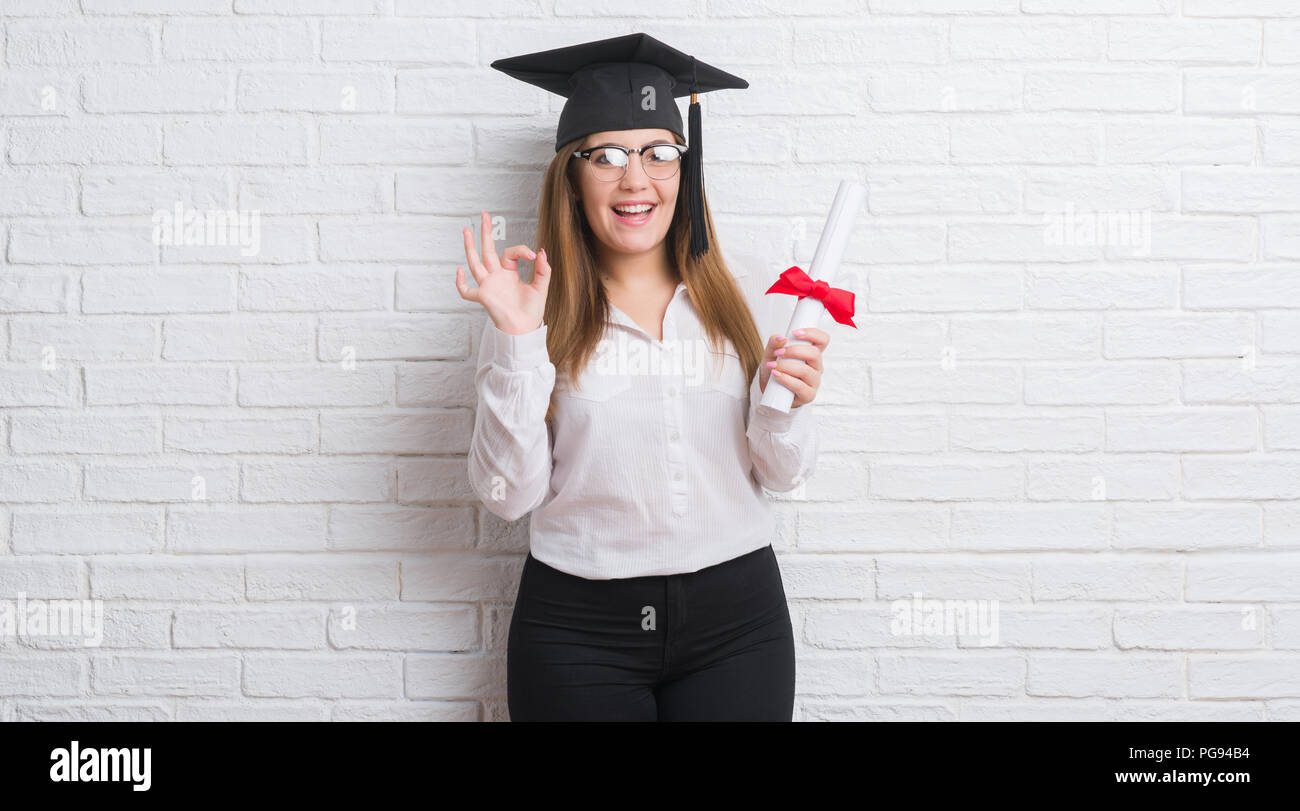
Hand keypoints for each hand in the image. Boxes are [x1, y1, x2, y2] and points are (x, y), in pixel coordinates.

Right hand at [454, 209, 551, 334]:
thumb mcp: (541, 287)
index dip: (522, 250)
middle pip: (487, 250)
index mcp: (509, 273)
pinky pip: (467, 291)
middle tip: (484, 213)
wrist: (526, 329)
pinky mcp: (483, 297)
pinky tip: (460, 271)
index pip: (510, 252)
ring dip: (470, 247)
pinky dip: (461, 283)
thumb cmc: (532, 311)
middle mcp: (496, 277)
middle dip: (485, 232)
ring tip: (466, 229)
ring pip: (475, 263)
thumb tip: (541, 251)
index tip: (533, 256)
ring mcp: (488, 285)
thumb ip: (543, 270)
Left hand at [758, 328, 827, 407]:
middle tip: (778, 353)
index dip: (813, 334)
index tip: (794, 333)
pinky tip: (776, 375)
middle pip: (815, 354)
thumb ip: (774, 343)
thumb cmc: (775, 370)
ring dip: (786, 366)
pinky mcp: (808, 395)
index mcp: (812, 354)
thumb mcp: (770, 354)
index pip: (822, 340)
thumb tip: (781, 338)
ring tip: (772, 366)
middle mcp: (816, 367)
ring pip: (806, 371)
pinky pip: (800, 386)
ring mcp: (814, 381)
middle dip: (794, 351)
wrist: (769, 391)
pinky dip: (786, 379)